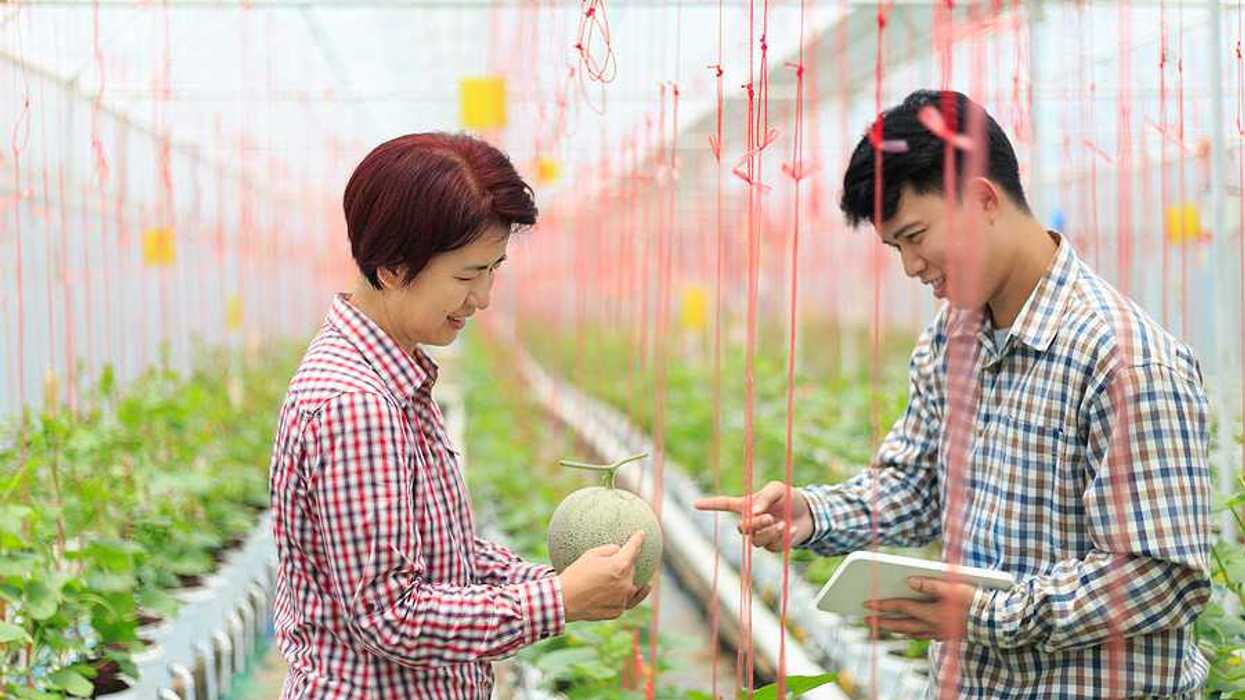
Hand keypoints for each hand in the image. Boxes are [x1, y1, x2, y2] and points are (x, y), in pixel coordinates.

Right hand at [558, 531, 644, 621]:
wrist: (564, 601)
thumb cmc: (575, 574)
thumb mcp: (590, 555)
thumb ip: (609, 550)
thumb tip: (619, 549)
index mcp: (620, 566)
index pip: (633, 549)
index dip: (638, 539)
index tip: (641, 534)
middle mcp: (625, 583)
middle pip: (632, 569)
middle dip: (629, 563)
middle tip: (620, 560)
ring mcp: (622, 599)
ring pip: (631, 586)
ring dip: (629, 580)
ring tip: (635, 576)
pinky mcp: (618, 611)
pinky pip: (626, 600)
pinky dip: (628, 594)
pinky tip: (640, 589)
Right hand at [693, 481, 813, 551]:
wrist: (809, 513)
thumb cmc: (790, 498)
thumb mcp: (777, 489)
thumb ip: (764, 497)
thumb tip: (752, 512)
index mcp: (746, 505)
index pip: (724, 505)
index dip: (710, 504)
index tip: (695, 504)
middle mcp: (750, 521)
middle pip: (742, 528)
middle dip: (756, 524)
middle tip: (769, 518)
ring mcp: (760, 535)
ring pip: (755, 540)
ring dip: (769, 532)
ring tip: (783, 524)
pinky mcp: (772, 546)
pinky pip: (770, 546)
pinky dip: (782, 537)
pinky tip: (791, 529)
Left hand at [863, 577, 977, 640]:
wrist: (997, 621)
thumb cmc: (976, 599)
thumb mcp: (953, 586)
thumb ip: (930, 583)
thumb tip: (909, 580)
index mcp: (932, 612)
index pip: (902, 607)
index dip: (882, 605)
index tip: (867, 603)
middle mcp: (933, 625)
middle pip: (901, 625)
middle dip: (882, 622)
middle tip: (866, 620)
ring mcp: (939, 632)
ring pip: (911, 632)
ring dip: (895, 629)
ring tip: (883, 625)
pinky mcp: (947, 635)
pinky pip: (923, 636)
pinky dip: (912, 632)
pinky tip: (909, 629)